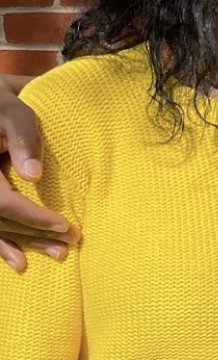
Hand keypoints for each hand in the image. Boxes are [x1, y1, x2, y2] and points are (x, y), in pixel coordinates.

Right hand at [0, 80, 75, 272]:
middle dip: (33, 235)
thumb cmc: (2, 97)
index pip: (1, 201)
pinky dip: (2, 244)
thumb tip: (34, 175)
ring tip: (58, 254)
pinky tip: (19, 262)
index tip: (64, 225)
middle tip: (69, 244)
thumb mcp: (11, 106)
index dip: (31, 217)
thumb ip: (22, 135)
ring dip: (22, 243)